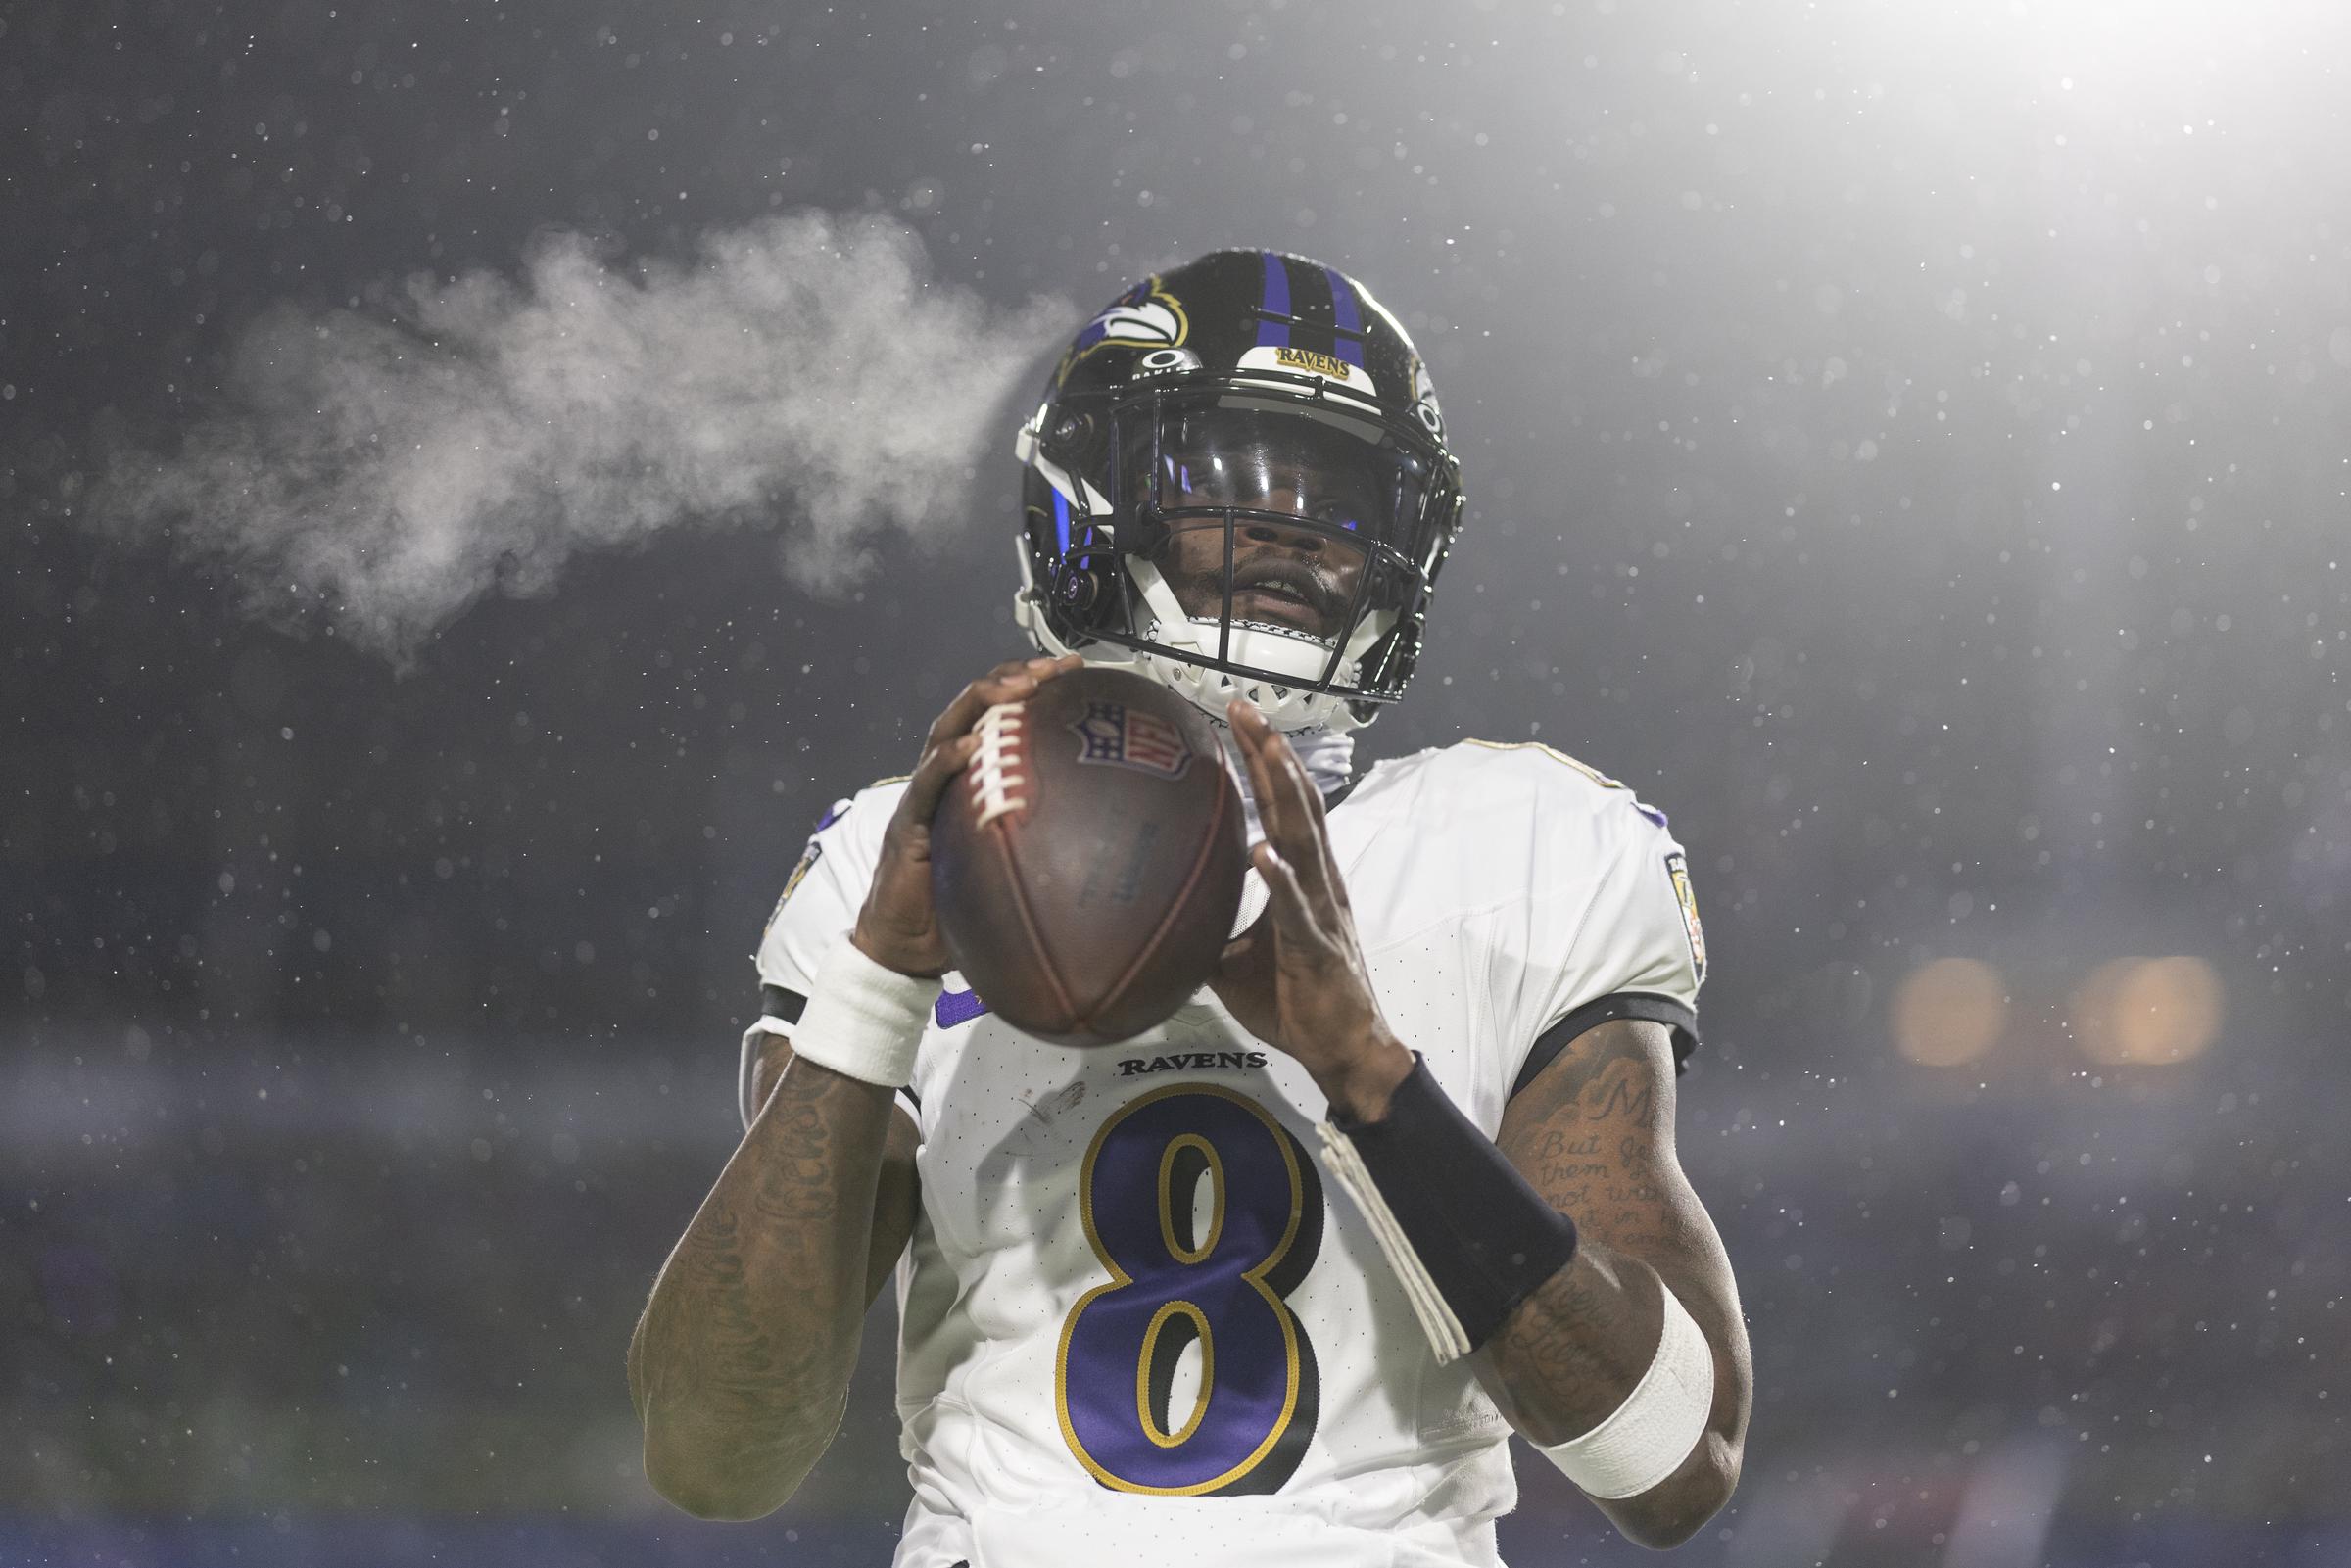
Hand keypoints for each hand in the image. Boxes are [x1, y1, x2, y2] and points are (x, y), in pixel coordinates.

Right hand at [850, 654, 1083, 977]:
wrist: (907, 946)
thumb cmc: (963, 909)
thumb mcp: (1022, 870)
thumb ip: (1057, 849)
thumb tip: (1125, 851)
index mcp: (977, 779)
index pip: (1004, 718)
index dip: (1036, 687)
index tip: (1078, 672)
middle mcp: (949, 776)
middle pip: (977, 707)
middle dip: (1015, 677)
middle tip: (1053, 669)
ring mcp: (926, 794)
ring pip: (949, 728)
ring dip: (983, 700)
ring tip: (1016, 687)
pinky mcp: (909, 820)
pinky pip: (927, 783)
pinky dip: (948, 760)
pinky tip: (971, 746)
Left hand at [1209, 700, 1414, 1120]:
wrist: (1341, 1049)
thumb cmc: (1293, 1000)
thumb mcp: (1233, 957)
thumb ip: (1205, 925)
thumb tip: (1153, 911)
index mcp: (1302, 876)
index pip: (1282, 804)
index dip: (1261, 760)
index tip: (1236, 717)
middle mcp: (1317, 880)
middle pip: (1295, 802)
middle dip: (1269, 753)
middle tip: (1242, 708)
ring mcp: (1320, 909)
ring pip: (1304, 838)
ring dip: (1285, 793)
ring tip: (1266, 751)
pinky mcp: (1316, 946)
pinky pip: (1296, 909)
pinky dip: (1281, 879)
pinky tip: (1263, 852)